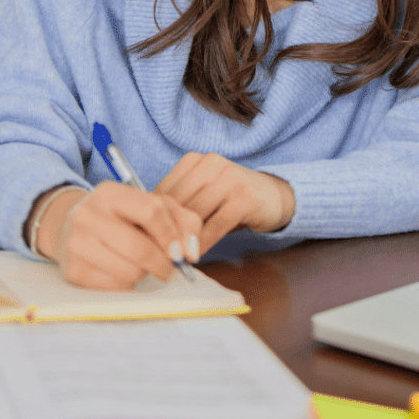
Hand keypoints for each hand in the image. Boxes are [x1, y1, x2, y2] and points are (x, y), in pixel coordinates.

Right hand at [29, 182, 201, 290]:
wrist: (70, 227)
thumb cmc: (123, 217)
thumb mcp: (153, 206)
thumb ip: (182, 221)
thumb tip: (191, 253)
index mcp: (110, 193)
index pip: (151, 211)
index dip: (172, 235)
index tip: (181, 251)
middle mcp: (88, 215)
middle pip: (141, 249)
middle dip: (163, 264)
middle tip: (170, 268)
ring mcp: (77, 243)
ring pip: (130, 271)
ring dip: (145, 273)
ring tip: (141, 264)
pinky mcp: (74, 270)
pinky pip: (115, 286)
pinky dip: (128, 283)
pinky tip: (123, 271)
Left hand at [155, 153, 295, 256]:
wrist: (274, 196)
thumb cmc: (230, 199)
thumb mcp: (203, 194)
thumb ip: (180, 204)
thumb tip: (146, 229)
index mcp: (195, 160)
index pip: (165, 190)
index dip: (153, 218)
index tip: (144, 239)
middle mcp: (212, 163)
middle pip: (179, 203)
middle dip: (167, 231)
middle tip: (156, 254)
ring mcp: (231, 178)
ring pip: (196, 214)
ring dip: (184, 239)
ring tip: (174, 258)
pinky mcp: (246, 196)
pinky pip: (216, 224)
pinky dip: (203, 242)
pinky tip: (195, 255)